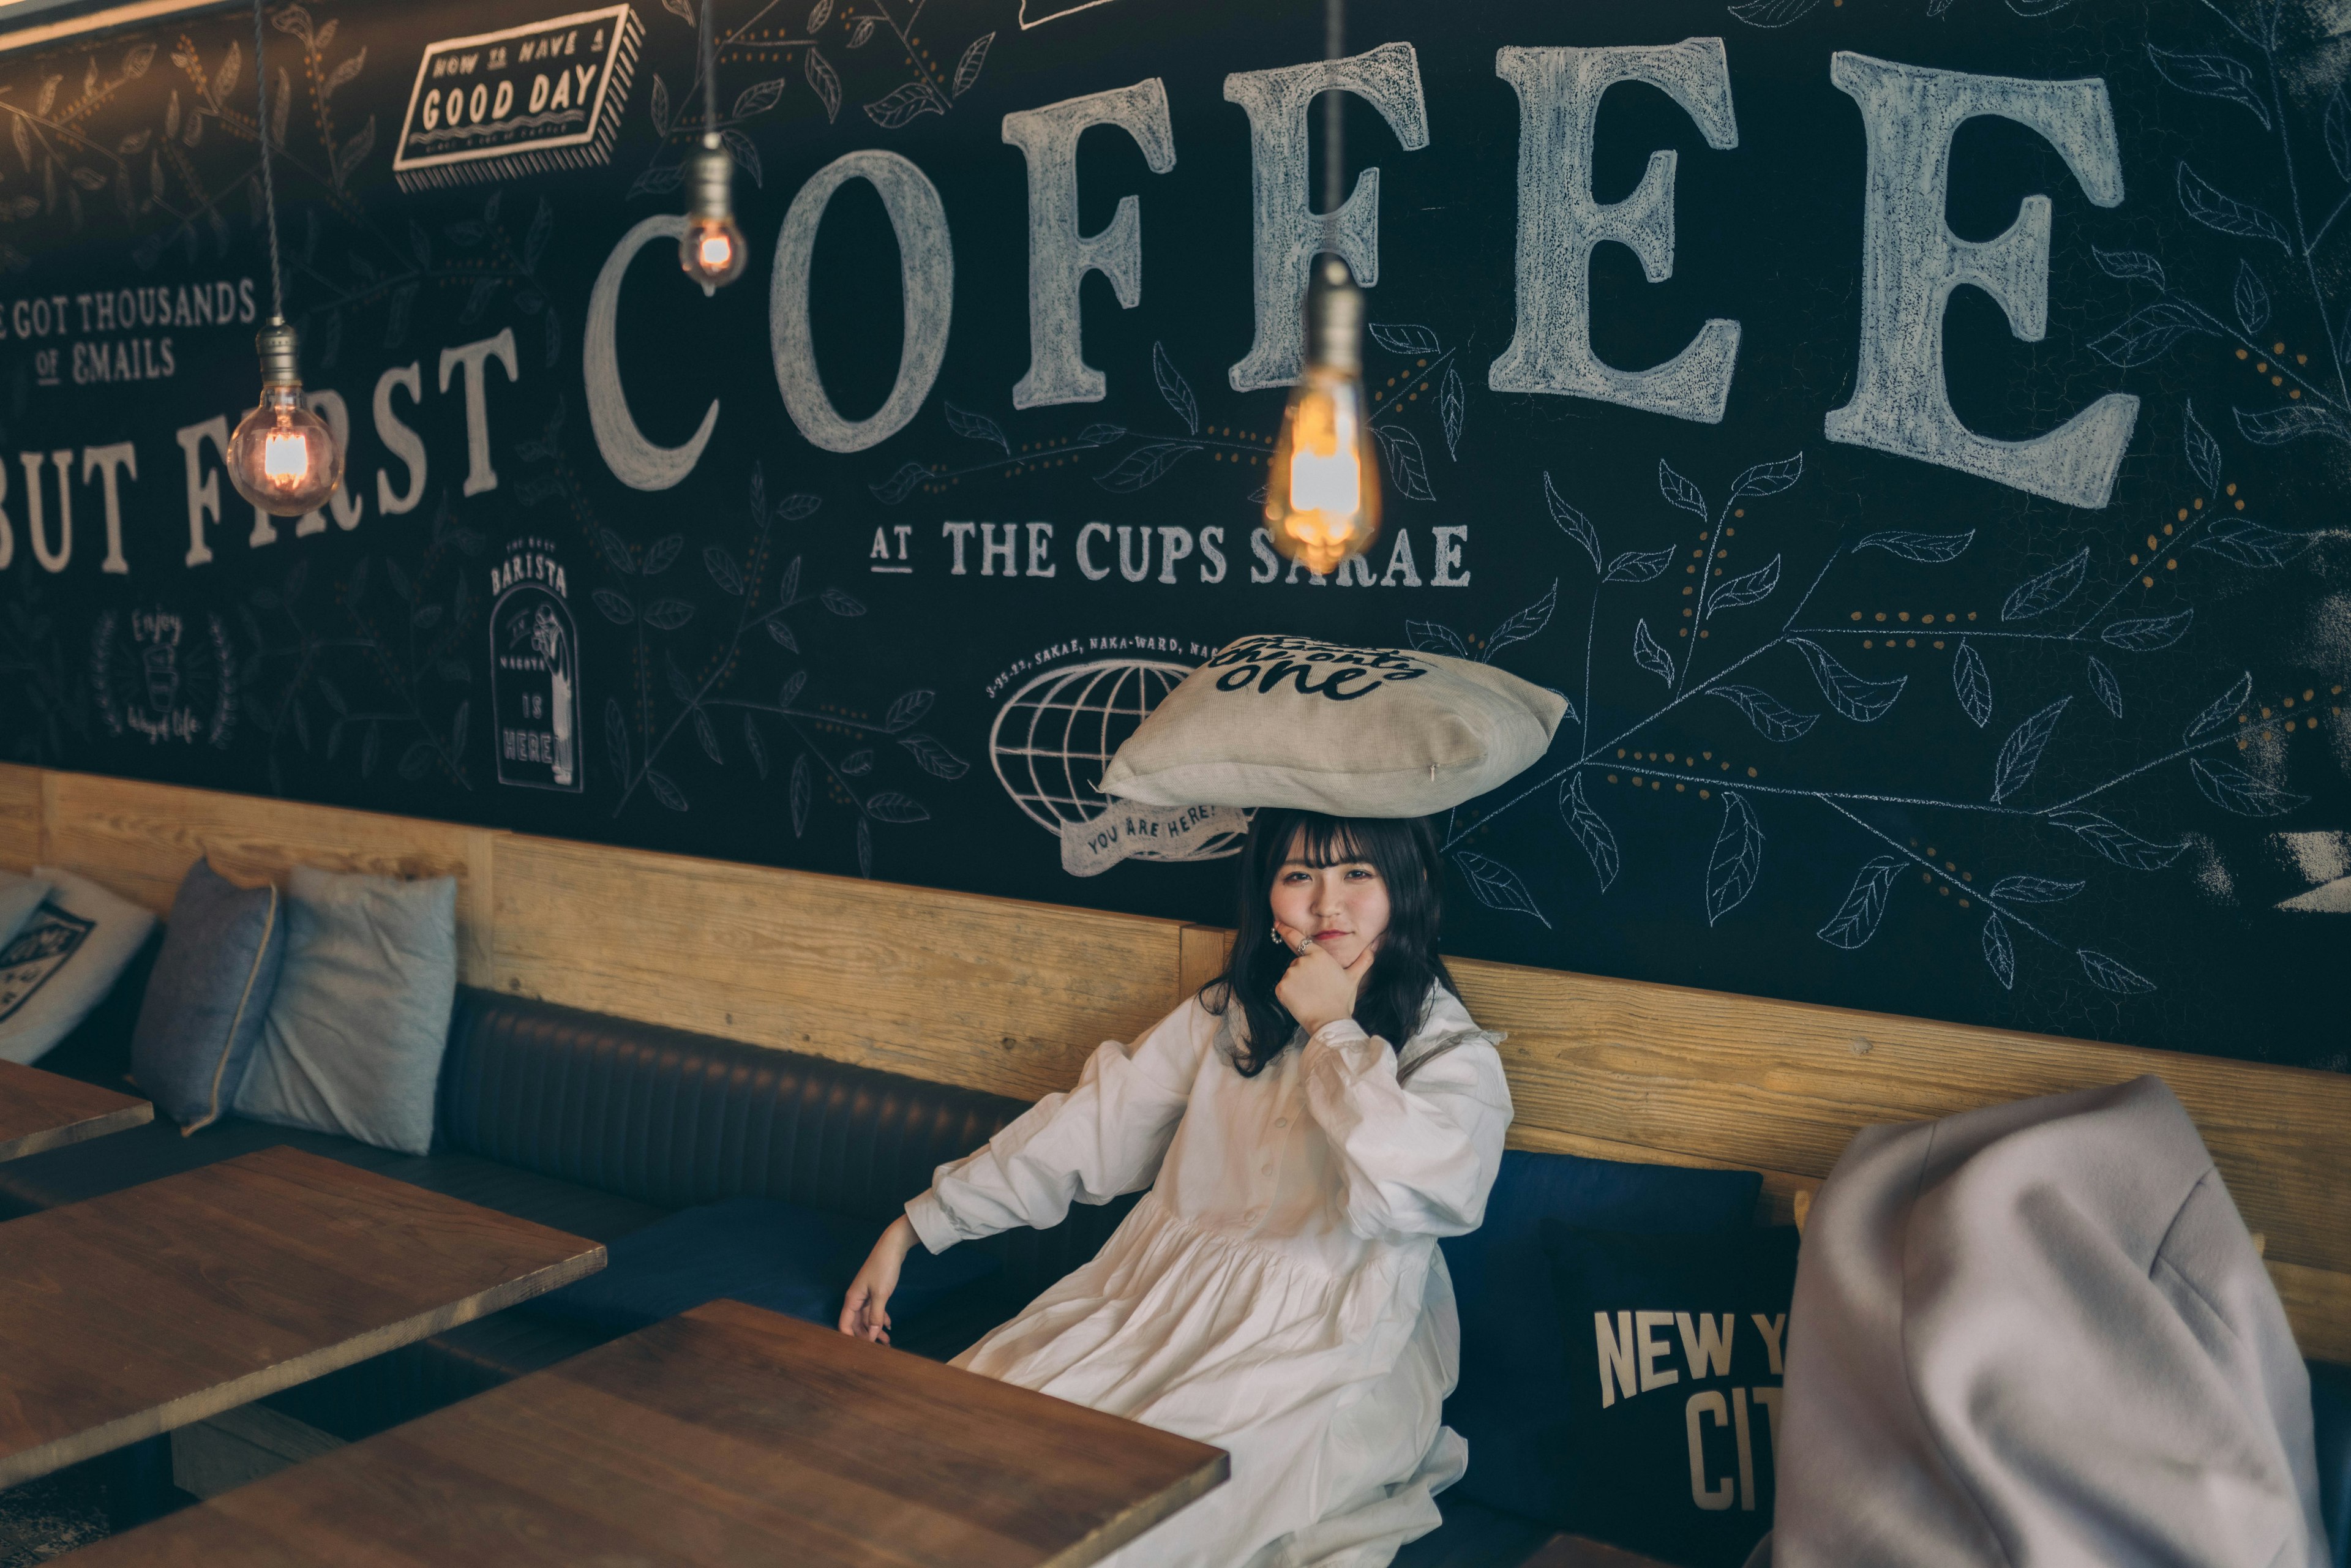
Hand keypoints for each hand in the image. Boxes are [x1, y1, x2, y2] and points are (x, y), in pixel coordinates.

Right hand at [839, 1215, 917, 1342]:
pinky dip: (880, 1318)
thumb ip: (875, 1315)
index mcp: (852, 1299)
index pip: (844, 1325)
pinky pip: (874, 1310)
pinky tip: (889, 1326)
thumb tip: (871, 1336)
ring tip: (887, 1342)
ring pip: (867, 1318)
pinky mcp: (875, 1292)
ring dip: (875, 1329)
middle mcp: (856, 1299)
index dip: (850, 1339)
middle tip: (880, 1349)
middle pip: (856, 1324)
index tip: (860, 1352)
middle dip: (866, 1337)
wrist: (893, 1247)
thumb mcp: (881, 1294)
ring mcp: (865, 1295)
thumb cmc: (884, 1269)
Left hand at [1273, 921, 1375, 1036]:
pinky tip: (1302, 1002)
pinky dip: (1289, 995)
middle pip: (1298, 963)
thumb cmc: (1342, 1000)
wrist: (1330, 1021)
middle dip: (1304, 974)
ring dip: (1297, 985)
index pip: (1299, 938)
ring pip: (1290, 976)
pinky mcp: (1282, 988)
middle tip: (1318, 989)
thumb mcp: (1354, 978)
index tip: (1277, 924)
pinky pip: (1283, 988)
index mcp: (1319, 955)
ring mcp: (1290, 974)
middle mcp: (1303, 961)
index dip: (1286, 930)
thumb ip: (1363, 960)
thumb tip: (1372, 947)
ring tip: (1311, 997)